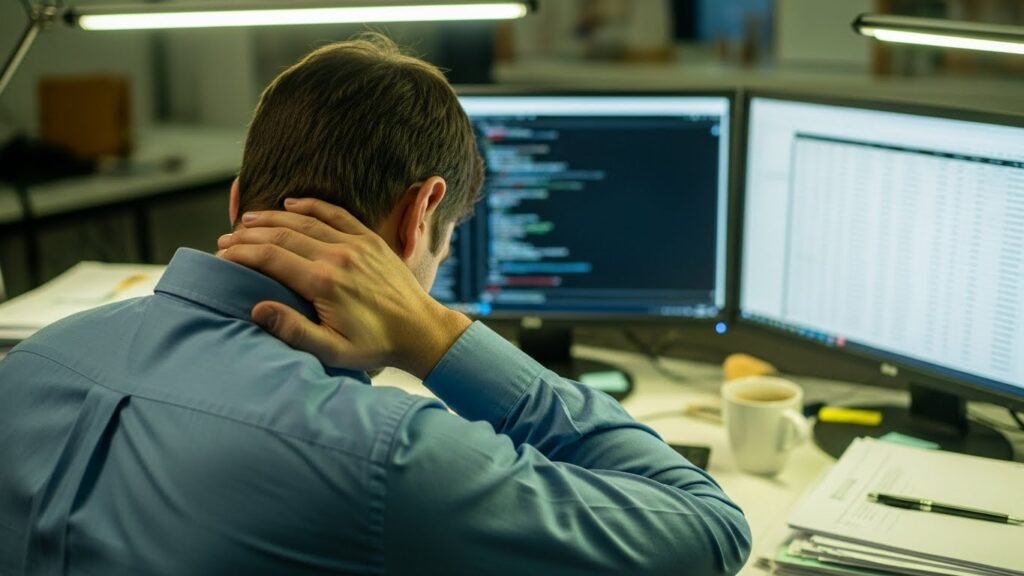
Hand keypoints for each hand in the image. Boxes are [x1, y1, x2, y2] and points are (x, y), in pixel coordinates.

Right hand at [217, 198, 470, 378]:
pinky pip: (336, 214)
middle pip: (282, 236)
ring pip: (305, 222)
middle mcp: (337, 256)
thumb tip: (258, 308)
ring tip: (247, 220)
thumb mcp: (333, 351)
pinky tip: (291, 203)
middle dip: (249, 236)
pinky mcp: (370, 240)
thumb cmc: (376, 345)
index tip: (223, 255)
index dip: (242, 254)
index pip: (270, 258)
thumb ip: (294, 331)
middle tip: (226, 239)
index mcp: (324, 282)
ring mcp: (355, 244)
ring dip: (272, 218)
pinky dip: (311, 206)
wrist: (420, 330)